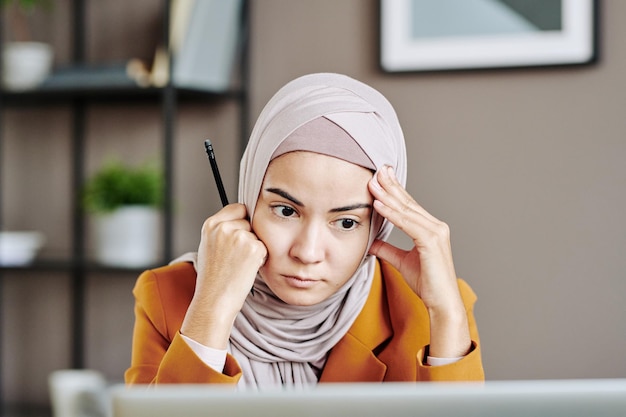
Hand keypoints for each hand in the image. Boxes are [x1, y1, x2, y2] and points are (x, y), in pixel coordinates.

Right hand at [181, 203, 266, 348]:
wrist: (214, 300)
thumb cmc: (213, 278)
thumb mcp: (209, 246)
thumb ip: (223, 230)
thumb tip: (244, 219)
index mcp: (211, 225)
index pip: (237, 208)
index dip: (243, 221)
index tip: (242, 233)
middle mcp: (224, 227)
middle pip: (249, 222)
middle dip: (249, 236)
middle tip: (236, 257)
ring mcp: (239, 236)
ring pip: (258, 235)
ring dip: (254, 248)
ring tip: (239, 265)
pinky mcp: (253, 248)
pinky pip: (265, 247)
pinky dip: (260, 258)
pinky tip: (246, 269)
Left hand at [368, 166, 469, 357]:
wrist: (442, 303)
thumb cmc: (427, 284)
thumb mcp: (402, 262)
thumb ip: (388, 249)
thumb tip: (372, 242)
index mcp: (430, 229)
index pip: (408, 205)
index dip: (394, 191)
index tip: (380, 177)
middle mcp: (435, 226)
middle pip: (408, 202)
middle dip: (390, 185)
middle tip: (377, 170)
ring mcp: (435, 232)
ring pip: (406, 210)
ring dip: (387, 195)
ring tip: (373, 183)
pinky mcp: (431, 241)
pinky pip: (407, 224)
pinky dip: (392, 214)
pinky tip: (379, 205)